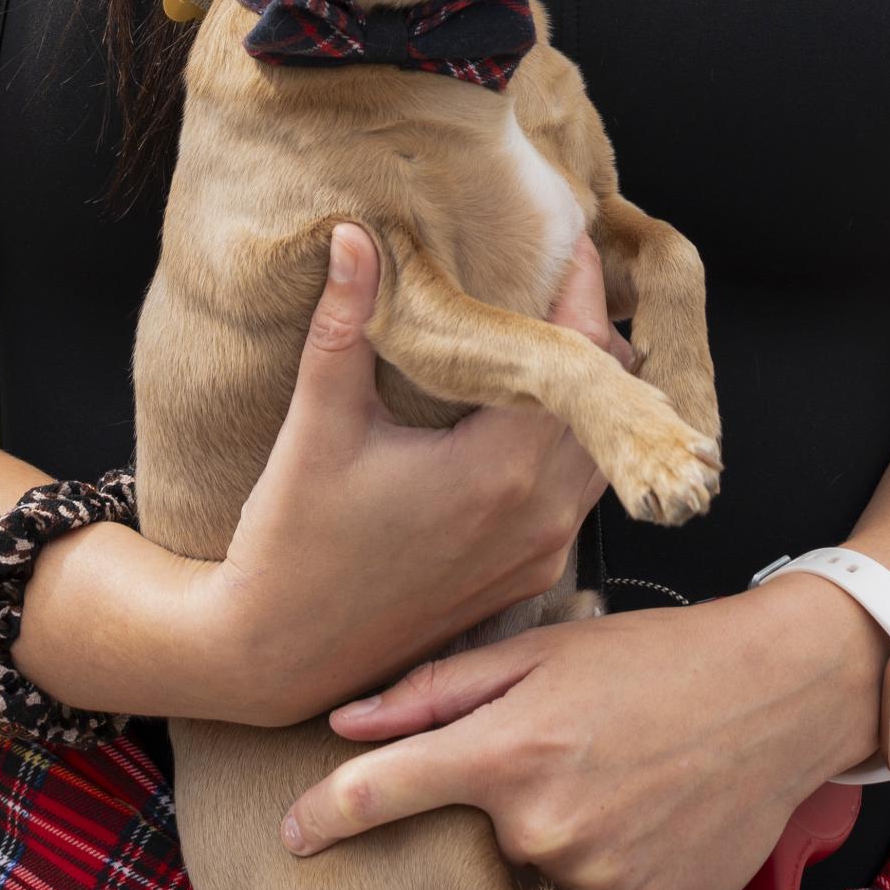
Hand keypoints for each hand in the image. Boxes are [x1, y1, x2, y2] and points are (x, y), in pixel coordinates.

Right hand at [183, 224, 626, 728]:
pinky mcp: (530, 577)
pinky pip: (579, 491)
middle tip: (551, 274)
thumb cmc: (292, 544)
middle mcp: (540, 514)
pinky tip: (522, 413)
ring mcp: (542, 552)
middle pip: (610, 394)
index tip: (565, 235)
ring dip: (585, 391)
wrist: (279, 653)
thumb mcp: (317, 425)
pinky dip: (567, 442)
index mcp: (500, 470)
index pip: (580, 354)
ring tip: (540, 335)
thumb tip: (355, 235)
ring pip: (601, 446)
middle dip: (586, 328)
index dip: (578, 285)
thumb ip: (345, 325)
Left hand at [280, 573, 889, 889]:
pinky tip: (653, 812)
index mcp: (511, 751)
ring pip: (540, 872)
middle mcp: (545, 829)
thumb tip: (344, 721)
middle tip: (576, 745)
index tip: (289, 835)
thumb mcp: (545, 650)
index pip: (387, 793)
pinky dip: (611, 863)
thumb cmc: (658, 658)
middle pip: (480, 836)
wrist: (781, 694)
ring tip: (624, 773)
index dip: (327, 816)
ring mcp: (599, 880)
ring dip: (563, 832)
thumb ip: (437, 691)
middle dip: (507, 797)